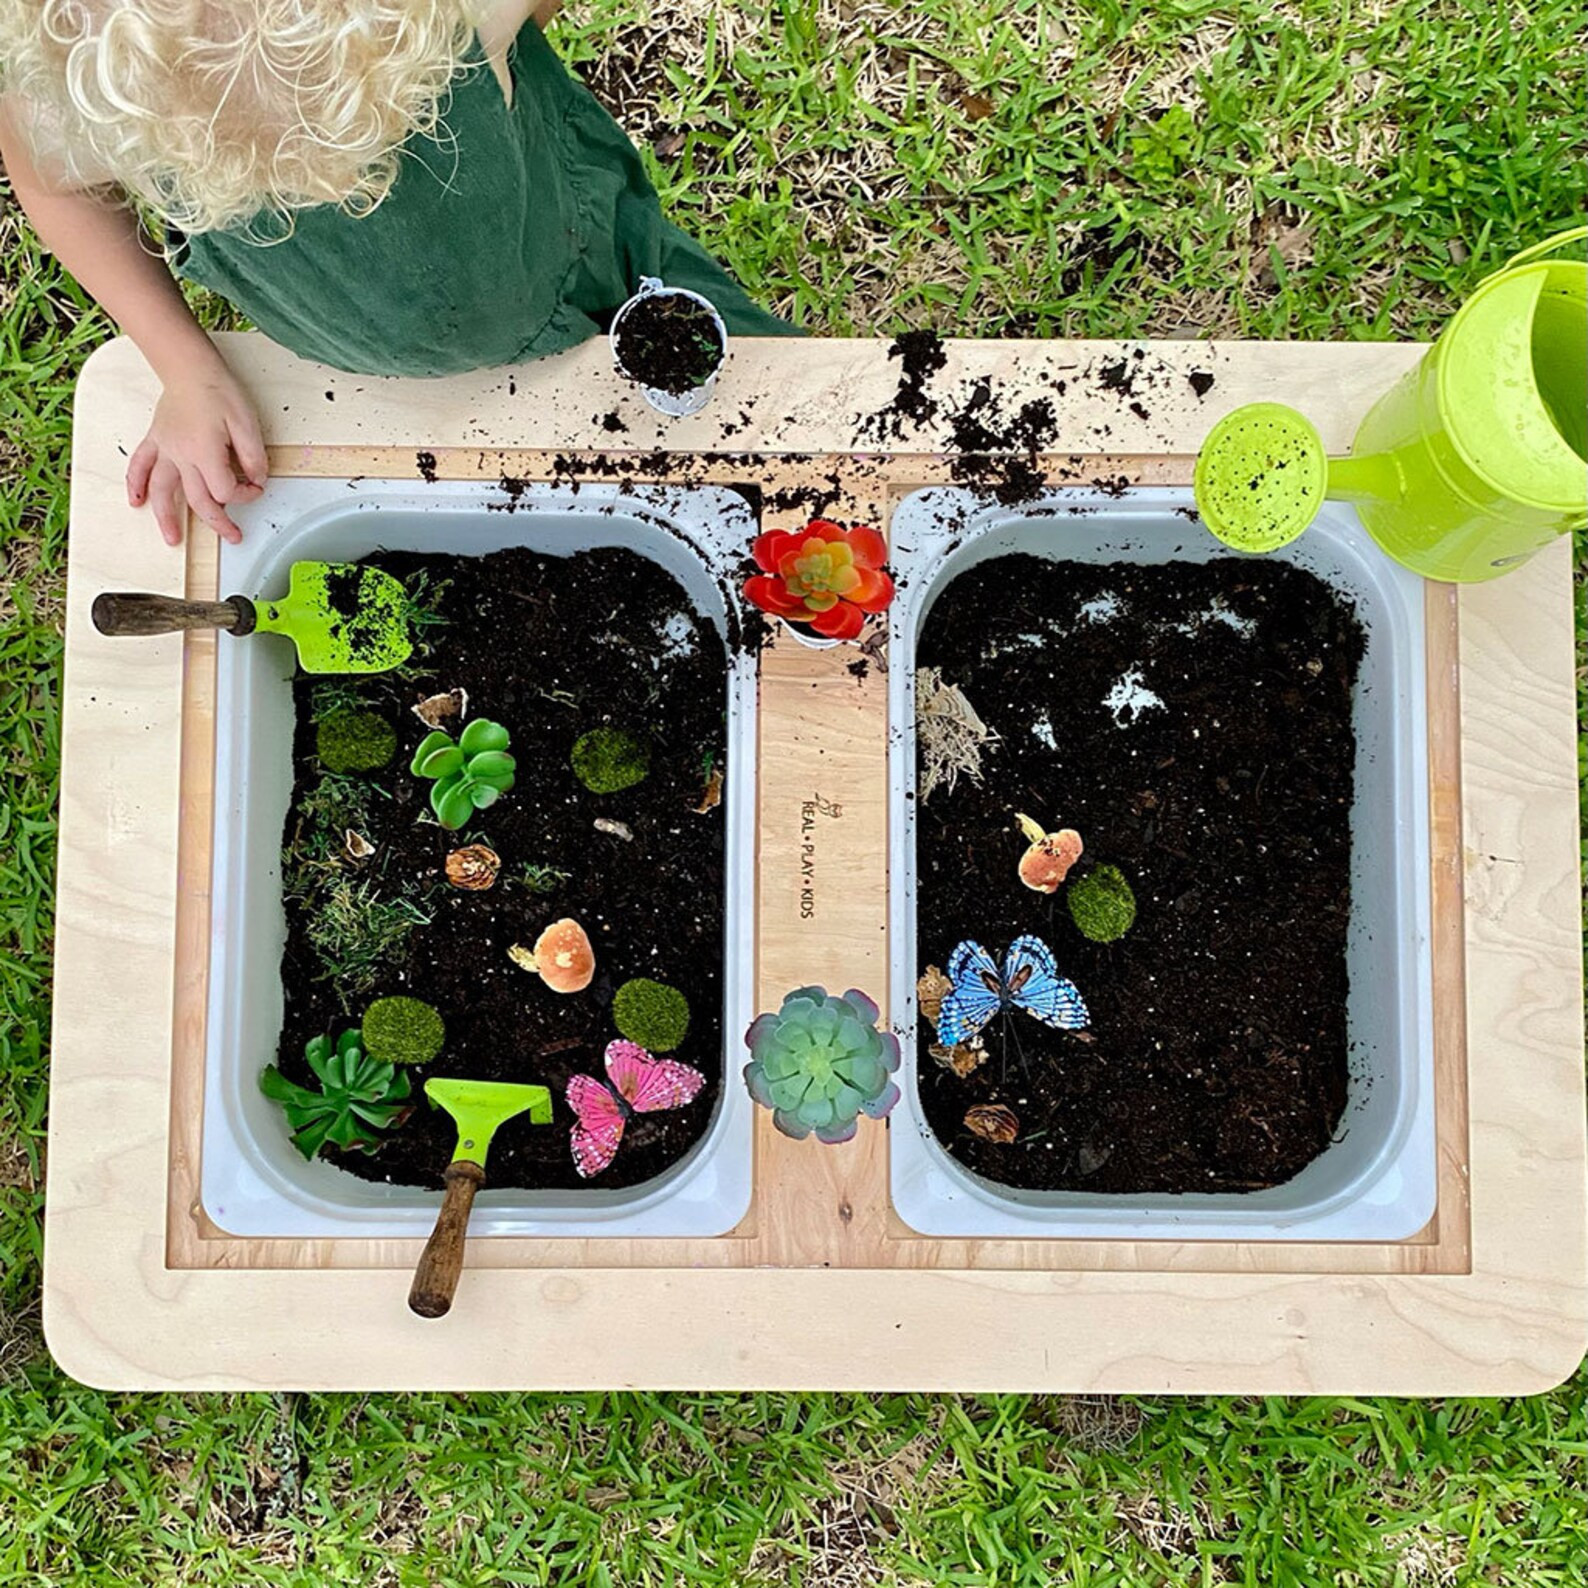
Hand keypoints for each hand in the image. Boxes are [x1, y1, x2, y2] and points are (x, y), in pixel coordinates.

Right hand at [126, 365, 267, 544]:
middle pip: (197, 500)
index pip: (225, 490)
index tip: (256, 487)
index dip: (245, 495)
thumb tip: (256, 479)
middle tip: (232, 535)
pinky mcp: (155, 440)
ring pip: (161, 490)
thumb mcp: (247, 424)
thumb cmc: (218, 391)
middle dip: (217, 522)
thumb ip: (254, 457)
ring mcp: (165, 449)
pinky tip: (135, 501)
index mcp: (205, 452)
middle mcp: (181, 455)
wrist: (190, 367)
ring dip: (166, 517)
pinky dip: (135, 484)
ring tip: (172, 539)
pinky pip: (139, 465)